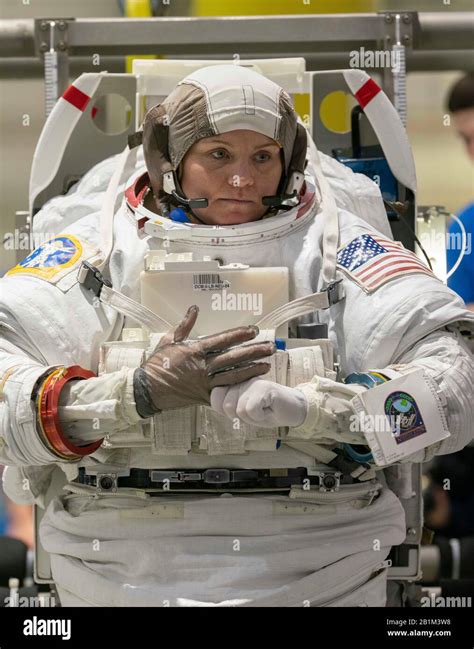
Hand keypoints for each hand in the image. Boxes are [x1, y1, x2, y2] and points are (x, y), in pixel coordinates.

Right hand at [133, 305, 274, 413]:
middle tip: (270, 347)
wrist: (147, 390)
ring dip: (252, 369)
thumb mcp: (168, 340)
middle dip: (254, 352)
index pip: (222, 340)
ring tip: (267, 365)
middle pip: (234, 358)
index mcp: (195, 351)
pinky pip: (225, 392)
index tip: (253, 330)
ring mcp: (205, 383)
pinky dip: (238, 388)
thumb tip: (194, 309)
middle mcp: (203, 367)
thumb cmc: (157, 364)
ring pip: (233, 375)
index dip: (239, 335)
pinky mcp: (205, 396)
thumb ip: (184, 325)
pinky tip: (251, 384)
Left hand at [211, 378, 307, 427]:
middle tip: (256, 410)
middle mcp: (242, 378)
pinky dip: (260, 416)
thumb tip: (214, 400)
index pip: (215, 396)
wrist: (292, 409)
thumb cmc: (267, 410)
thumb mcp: (243, 410)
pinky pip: (250, 410)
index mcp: (235, 381)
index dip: (226, 410)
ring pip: (239, 409)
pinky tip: (269, 409)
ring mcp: (253, 381)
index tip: (243, 409)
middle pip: (226, 406)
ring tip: (263, 409)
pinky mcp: (264, 387)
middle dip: (241, 416)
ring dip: (252, 417)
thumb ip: (226, 404)